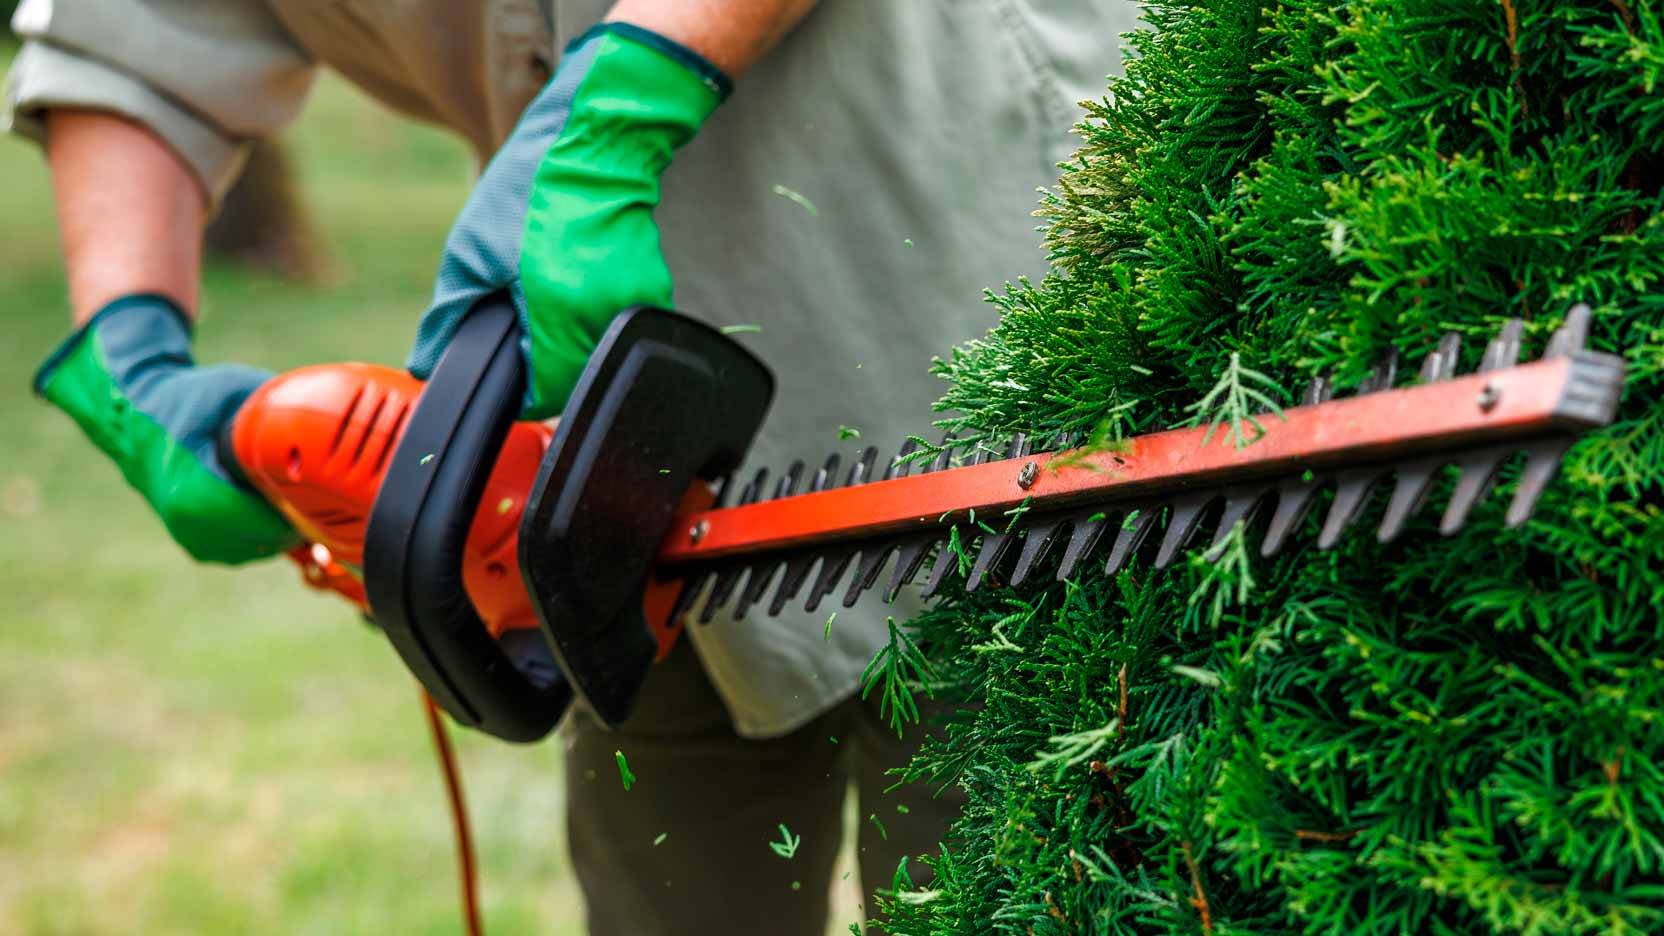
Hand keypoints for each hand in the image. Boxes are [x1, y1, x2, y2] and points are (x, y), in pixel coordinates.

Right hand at [34, 294, 296, 563]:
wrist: (135, 412)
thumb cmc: (193, 397)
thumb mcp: (236, 391)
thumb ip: (279, 412)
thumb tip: (330, 423)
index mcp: (197, 491)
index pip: (272, 523)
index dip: (304, 506)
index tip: (323, 481)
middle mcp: (190, 524)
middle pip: (272, 539)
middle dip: (299, 514)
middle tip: (316, 482)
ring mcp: (192, 539)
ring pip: (263, 547)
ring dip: (283, 523)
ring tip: (287, 484)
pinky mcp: (197, 545)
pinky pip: (248, 548)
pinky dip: (265, 529)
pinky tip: (266, 497)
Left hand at [406, 22, 730, 419]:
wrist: (593, 144)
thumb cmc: (531, 191)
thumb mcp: (470, 253)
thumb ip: (449, 318)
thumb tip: (428, 366)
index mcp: (557, 318)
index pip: (539, 399)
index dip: (514, 391)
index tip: (502, 370)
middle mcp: (601, 321)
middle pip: (569, 382)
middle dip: (541, 364)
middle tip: (520, 320)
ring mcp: (634, 307)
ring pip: (594, 355)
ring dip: (569, 342)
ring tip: (548, 293)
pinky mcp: (654, 292)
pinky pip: (615, 327)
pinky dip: (594, 317)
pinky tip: (576, 279)